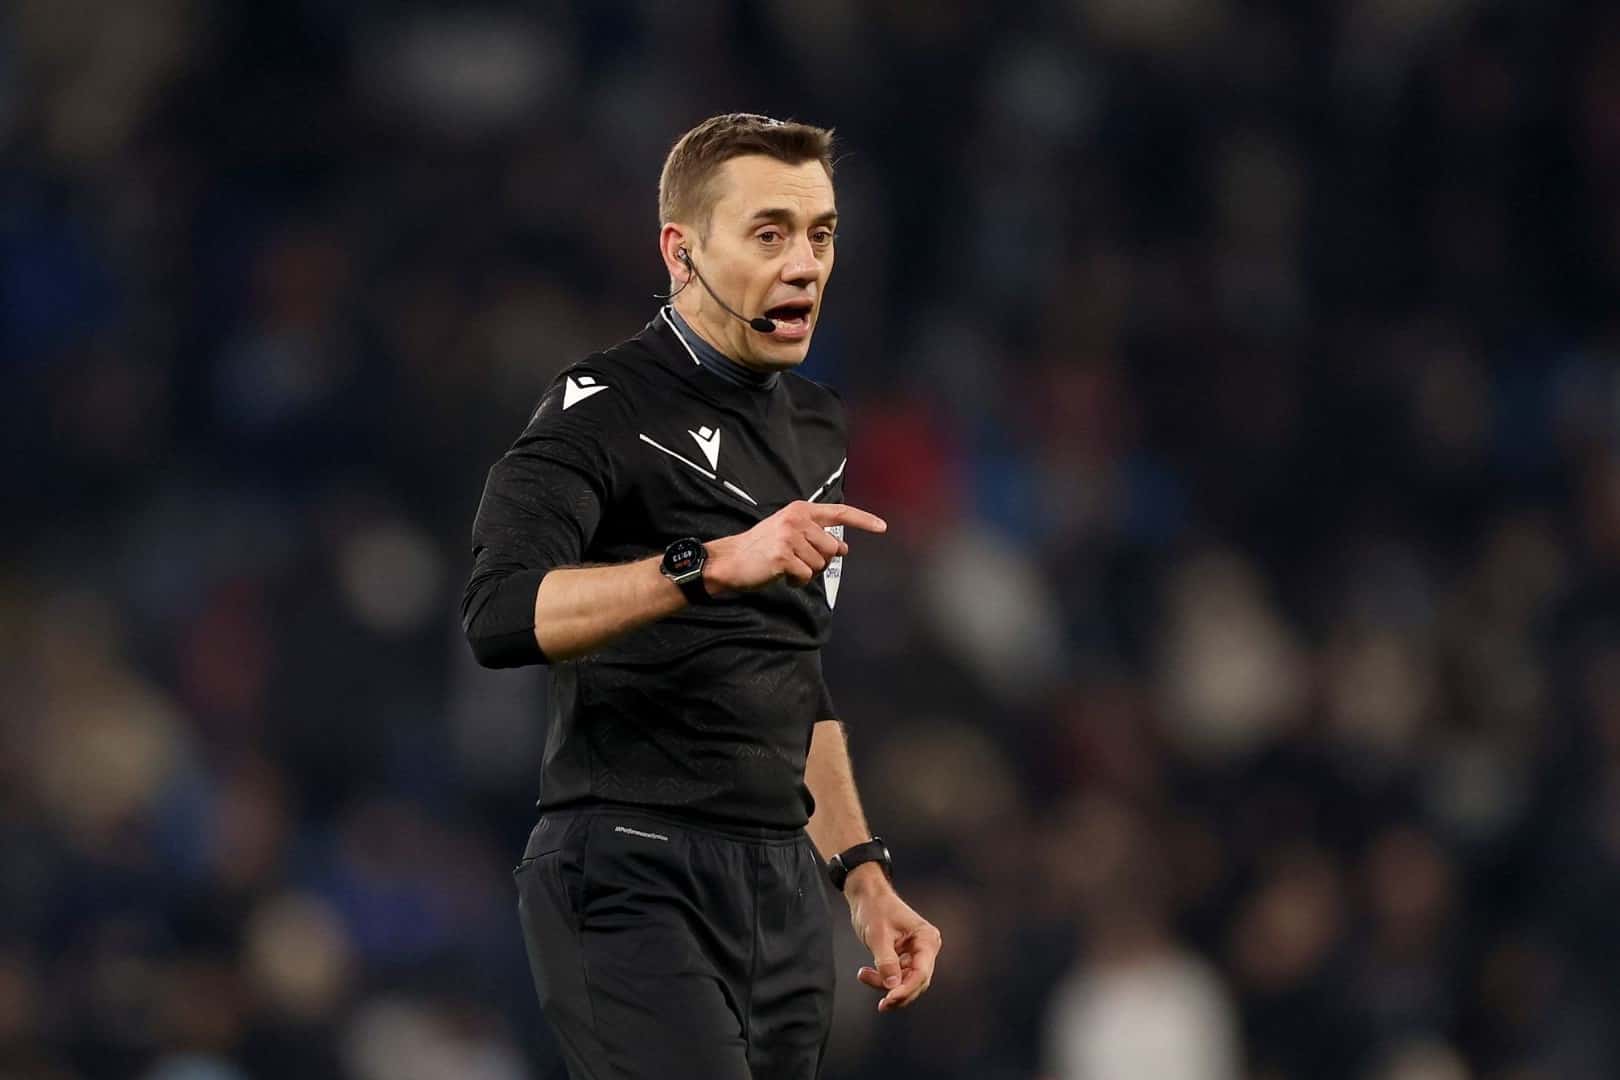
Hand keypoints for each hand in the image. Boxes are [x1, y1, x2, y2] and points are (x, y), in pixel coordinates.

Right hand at [705, 501, 885, 593]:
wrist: (731, 559)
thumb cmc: (761, 547)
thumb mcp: (789, 532)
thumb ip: (816, 535)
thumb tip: (843, 548)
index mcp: (800, 510)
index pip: (839, 513)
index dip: (863, 520)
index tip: (882, 527)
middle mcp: (797, 520)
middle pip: (832, 548)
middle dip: (820, 560)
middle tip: (798, 560)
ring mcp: (790, 537)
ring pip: (820, 564)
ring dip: (806, 571)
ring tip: (786, 566)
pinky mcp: (784, 556)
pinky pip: (806, 575)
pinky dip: (797, 581)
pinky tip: (782, 575)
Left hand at [848, 878, 941, 1012]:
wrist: (866, 895)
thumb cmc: (875, 907)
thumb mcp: (878, 935)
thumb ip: (886, 962)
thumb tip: (892, 986)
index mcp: (926, 939)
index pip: (921, 972)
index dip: (906, 989)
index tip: (889, 999)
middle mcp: (926, 947)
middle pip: (916, 981)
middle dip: (896, 991)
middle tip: (880, 1004)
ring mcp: (916, 952)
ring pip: (905, 981)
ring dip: (885, 984)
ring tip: (863, 974)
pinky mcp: (905, 956)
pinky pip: (897, 975)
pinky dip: (882, 978)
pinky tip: (866, 973)